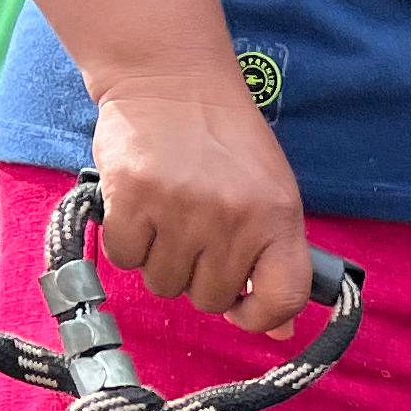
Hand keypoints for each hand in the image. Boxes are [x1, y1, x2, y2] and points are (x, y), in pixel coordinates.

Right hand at [89, 81, 309, 330]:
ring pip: (164, 284)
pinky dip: (127, 241)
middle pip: (210, 298)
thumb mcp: (269, 194)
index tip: (242, 305)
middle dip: (199, 276)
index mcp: (278, 215)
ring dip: (160, 259)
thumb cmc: (224, 142)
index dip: (262, 316)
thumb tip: (281, 333)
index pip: (284, 298)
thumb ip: (276, 261)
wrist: (171, 77)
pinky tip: (140, 207)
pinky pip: (125, 258)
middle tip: (194, 232)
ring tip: (167, 214)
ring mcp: (181, 208)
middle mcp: (233, 216)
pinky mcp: (131, 197)